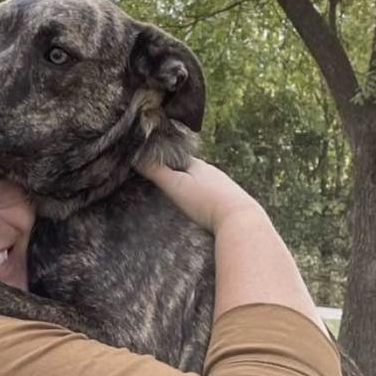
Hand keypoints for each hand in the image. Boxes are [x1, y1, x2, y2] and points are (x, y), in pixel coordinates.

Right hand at [135, 157, 262, 233]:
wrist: (239, 220)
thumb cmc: (205, 201)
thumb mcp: (176, 186)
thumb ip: (156, 171)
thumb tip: (135, 156)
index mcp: (199, 165)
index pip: (177, 158)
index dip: (164, 160)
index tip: (151, 165)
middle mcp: (213, 173)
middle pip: (191, 171)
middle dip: (179, 175)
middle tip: (164, 184)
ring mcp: (224, 188)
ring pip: (204, 185)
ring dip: (193, 189)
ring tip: (182, 198)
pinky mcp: (231, 204)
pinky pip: (213, 199)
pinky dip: (204, 201)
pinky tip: (202, 210)